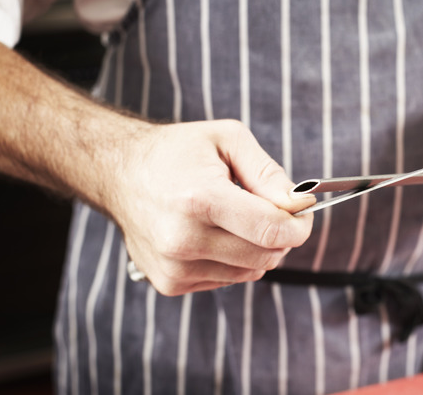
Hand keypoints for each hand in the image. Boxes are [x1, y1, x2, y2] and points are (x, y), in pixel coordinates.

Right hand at [110, 120, 314, 295]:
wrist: (119, 173)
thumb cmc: (176, 153)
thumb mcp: (228, 140)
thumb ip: (269, 173)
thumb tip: (299, 203)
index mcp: (200, 199)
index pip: (272, 230)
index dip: (300, 224)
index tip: (303, 212)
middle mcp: (184, 239)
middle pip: (267, 255)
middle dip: (282, 235)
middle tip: (272, 211)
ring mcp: (174, 267)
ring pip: (251, 272)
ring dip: (256, 248)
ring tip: (234, 218)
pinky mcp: (170, 283)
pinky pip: (228, 280)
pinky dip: (233, 260)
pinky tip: (212, 234)